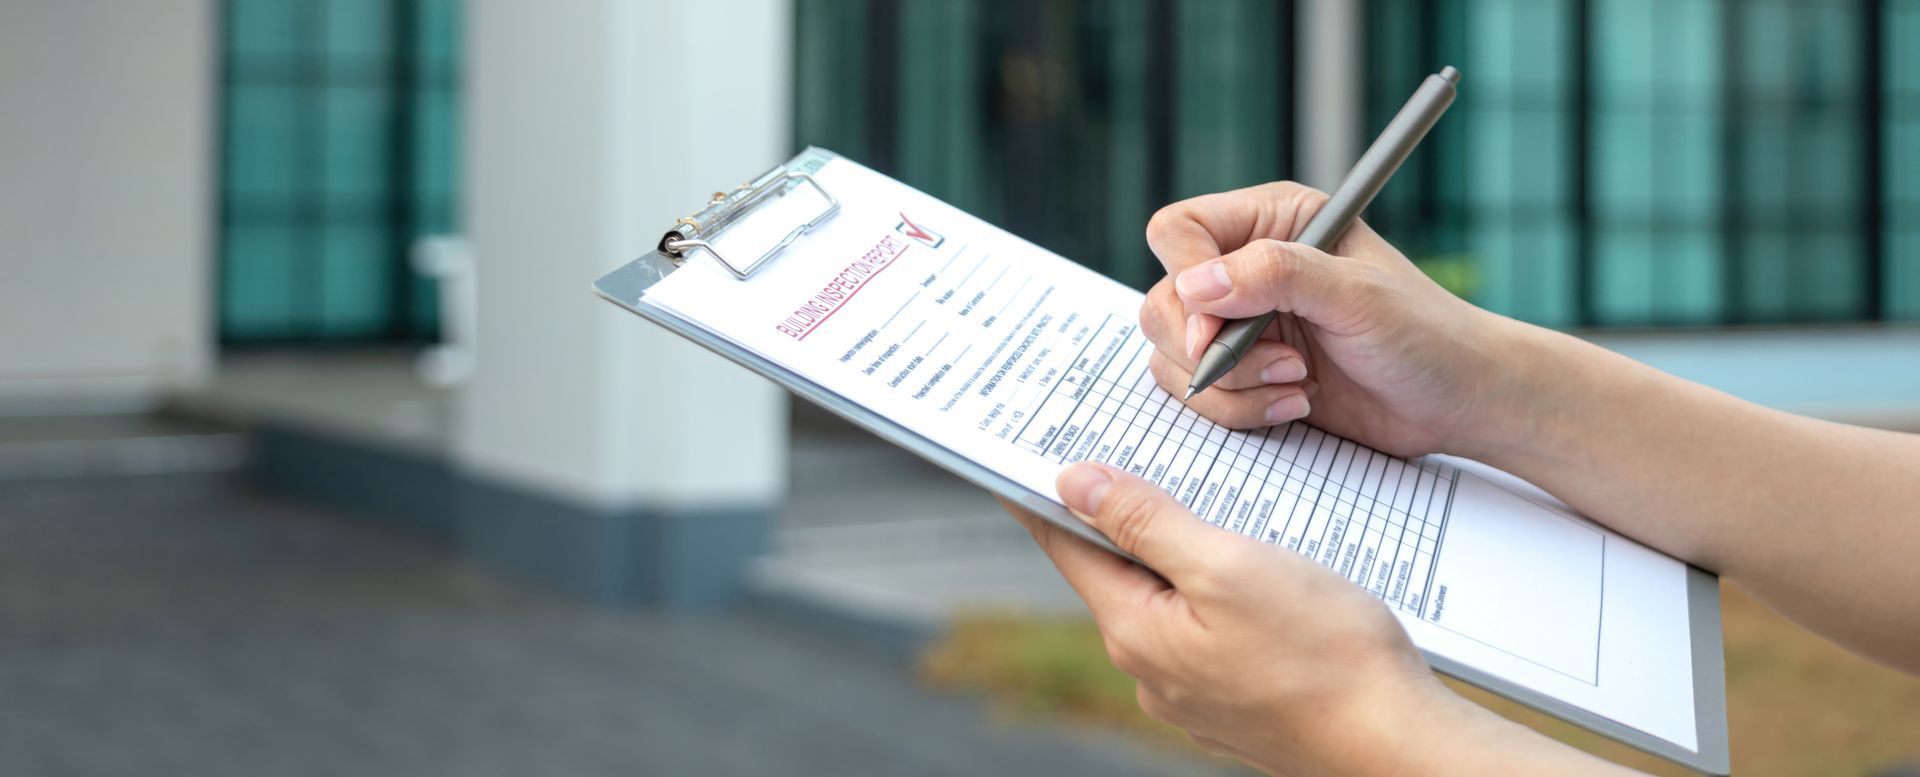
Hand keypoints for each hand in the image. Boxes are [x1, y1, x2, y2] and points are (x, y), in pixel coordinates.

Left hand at [1003, 463, 1635, 775]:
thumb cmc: (1326, 654)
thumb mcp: (1228, 565)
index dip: (1046, 491)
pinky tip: (1255, 571)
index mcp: (1135, 629)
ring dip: (1177, 552)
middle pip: (1115, 569)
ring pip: (1166, 598)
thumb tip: (1072, 482)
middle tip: (1129, 452)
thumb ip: (1147, 521)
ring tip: (1207, 503)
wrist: (1397, 744)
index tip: (1026, 450)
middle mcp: (1150, 667)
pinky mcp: (1234, 699)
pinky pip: (1206, 630)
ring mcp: (1191, 691)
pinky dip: (1215, 592)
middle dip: (1123, 514)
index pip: (1066, 543)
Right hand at [1138, 181, 1521, 456]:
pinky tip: (1294, 404)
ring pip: (1170, 355)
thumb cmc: (1424, 333)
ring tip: (1297, 384)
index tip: (1213, 330)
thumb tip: (1196, 286)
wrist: (1456, 399)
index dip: (1185, 281)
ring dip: (1229, 386)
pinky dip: (1237, 411)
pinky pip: (1197, 395)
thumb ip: (1276, 275)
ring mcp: (1239, 325)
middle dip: (1211, 348)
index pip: (1179, 232)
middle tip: (1280, 363)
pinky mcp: (1242, 374)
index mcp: (1272, 221)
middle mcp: (1245, 268)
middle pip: (1162, 301)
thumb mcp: (1356, 295)